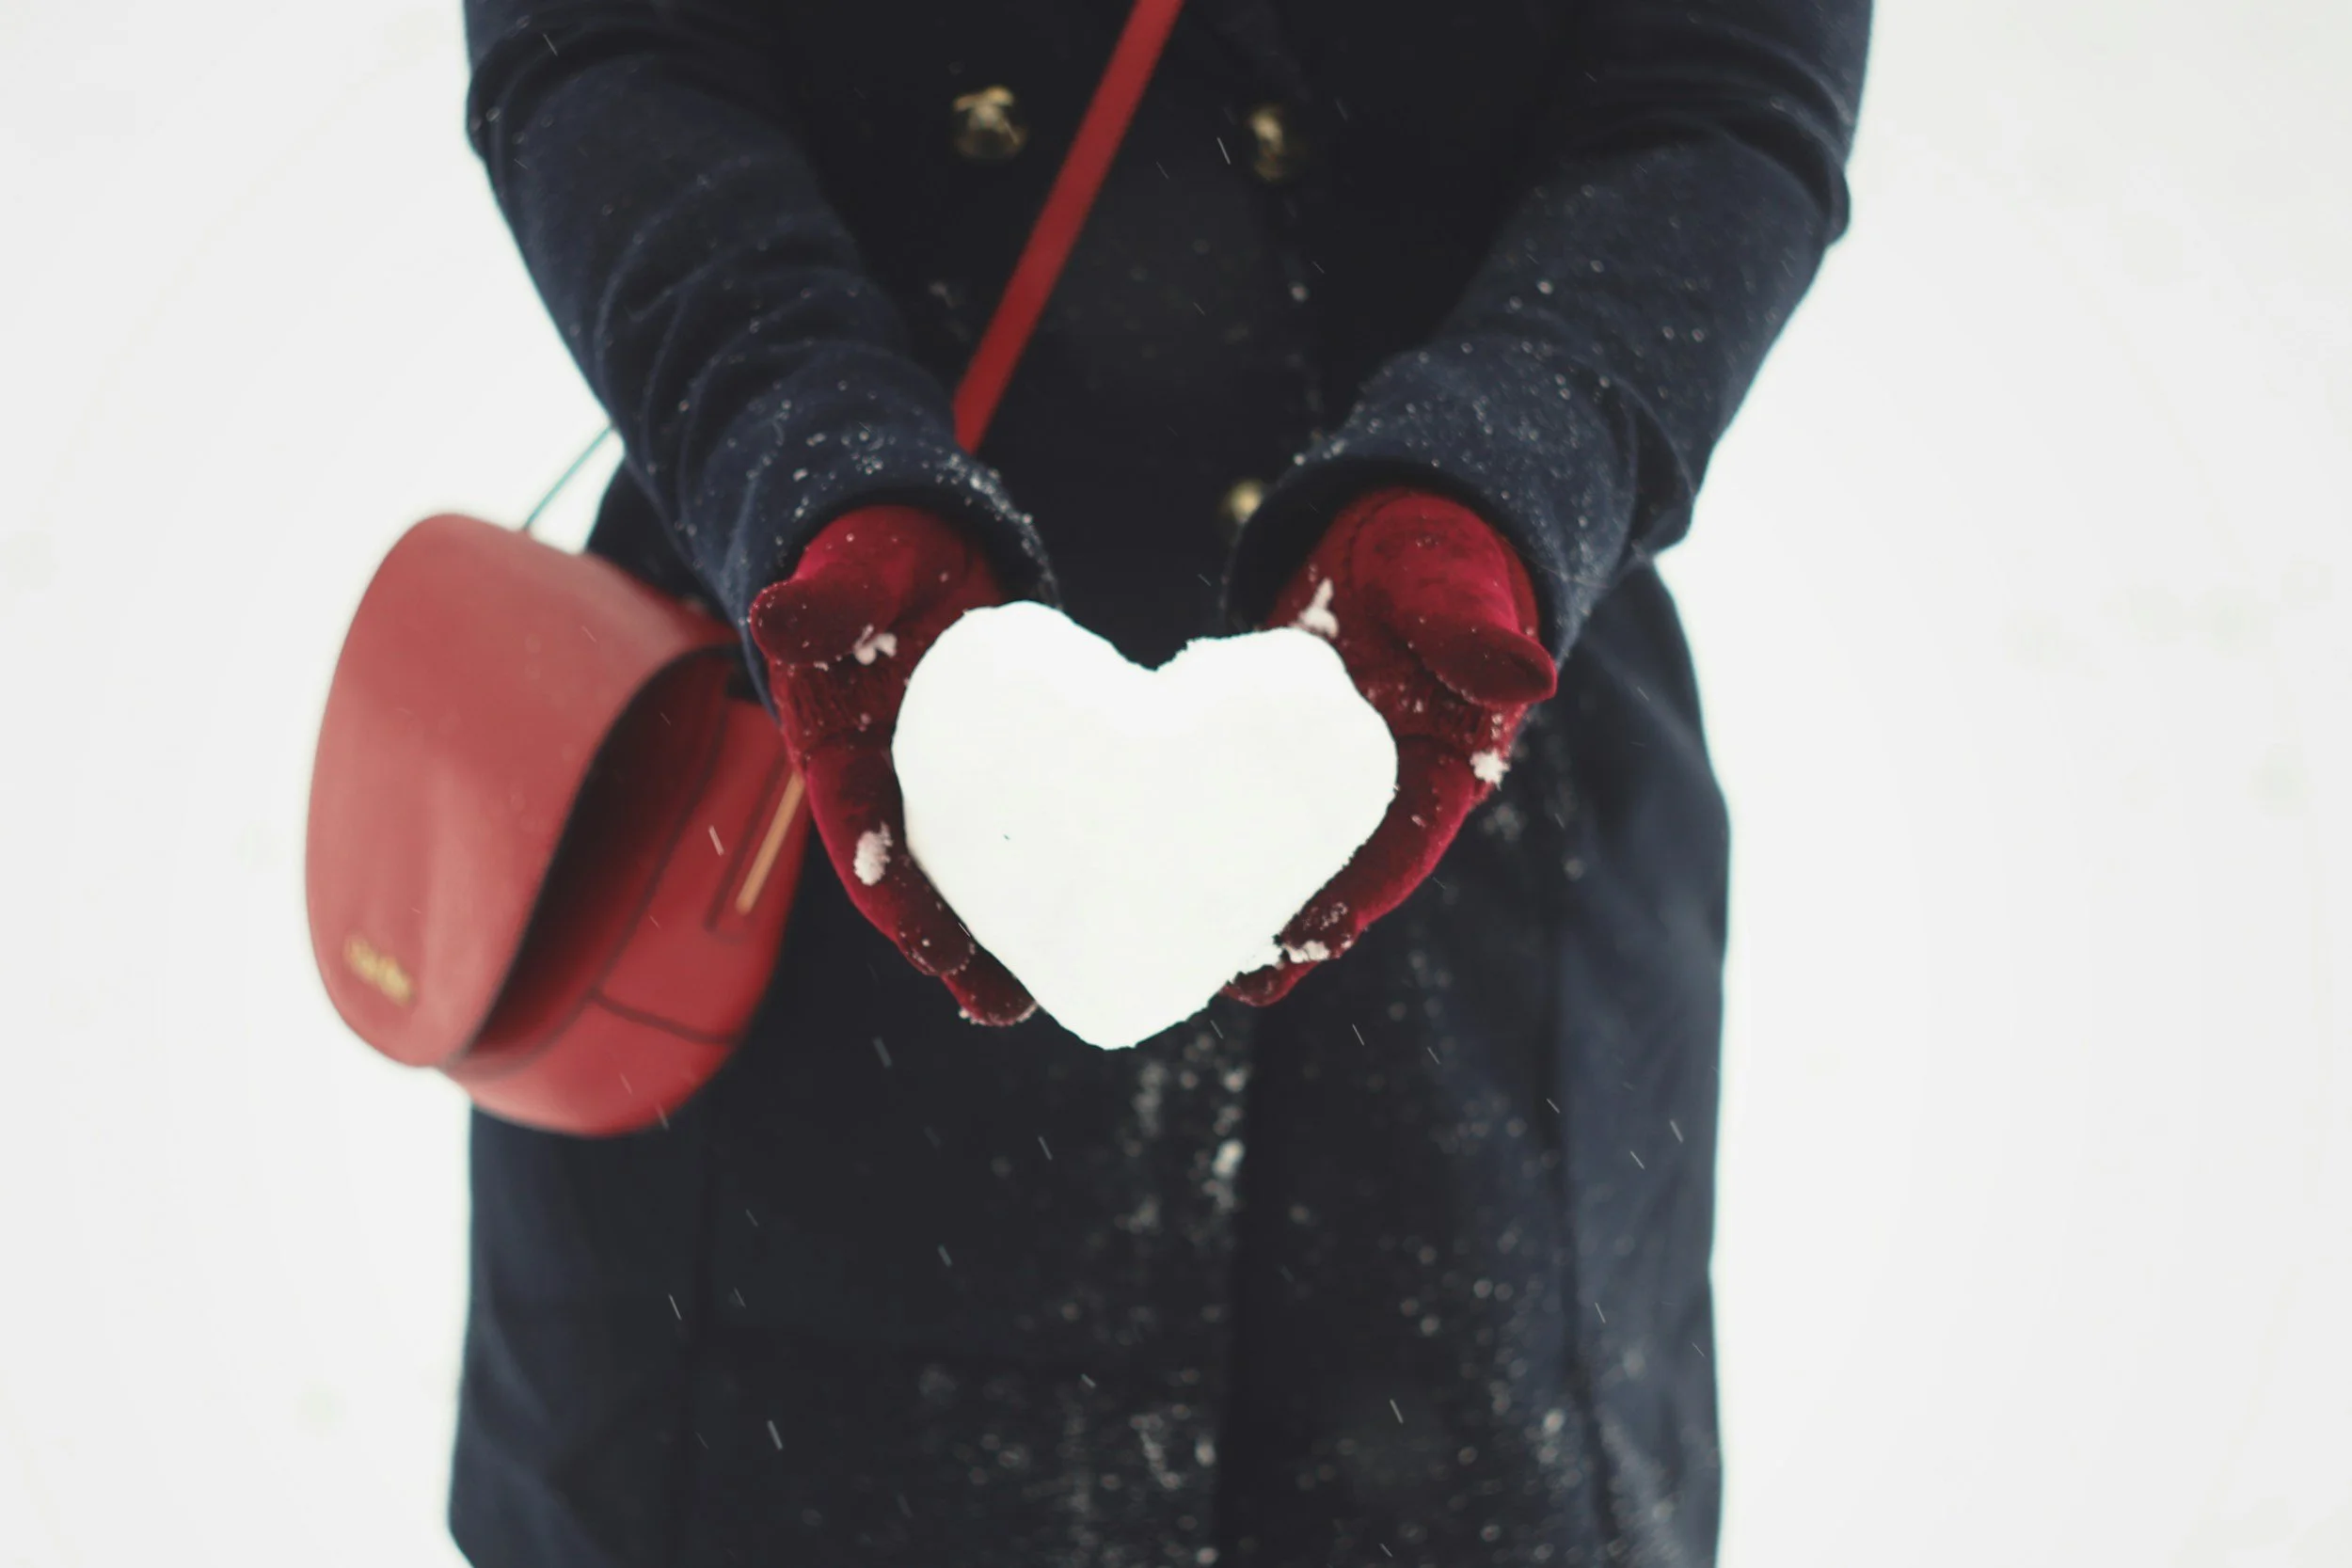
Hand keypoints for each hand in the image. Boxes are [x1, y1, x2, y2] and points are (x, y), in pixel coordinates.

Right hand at [748, 507, 1035, 1023]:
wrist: (916, 535)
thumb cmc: (873, 550)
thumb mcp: (852, 568)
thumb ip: (825, 599)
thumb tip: (775, 617)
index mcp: (839, 749)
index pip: (859, 833)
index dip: (890, 895)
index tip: (927, 947)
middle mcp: (890, 781)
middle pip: (919, 879)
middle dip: (955, 949)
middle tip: (1002, 1010)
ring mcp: (948, 779)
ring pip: (973, 871)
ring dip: (1006, 937)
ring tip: (1047, 999)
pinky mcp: (1002, 765)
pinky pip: (1024, 830)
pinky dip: (1053, 875)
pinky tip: (1101, 916)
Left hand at [1225, 488, 1556, 1005]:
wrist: (1402, 521)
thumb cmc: (1442, 551)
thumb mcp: (1457, 584)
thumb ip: (1477, 631)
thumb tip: (1530, 677)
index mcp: (1448, 763)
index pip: (1404, 846)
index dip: (1359, 900)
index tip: (1313, 947)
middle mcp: (1393, 784)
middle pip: (1342, 871)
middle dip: (1294, 930)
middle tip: (1234, 983)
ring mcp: (1334, 770)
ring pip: (1293, 849)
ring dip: (1249, 899)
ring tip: (1190, 956)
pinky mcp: (1285, 747)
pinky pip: (1253, 804)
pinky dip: (1218, 838)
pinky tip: (1164, 867)